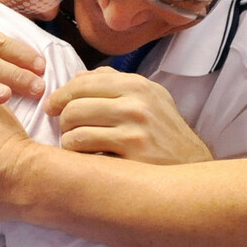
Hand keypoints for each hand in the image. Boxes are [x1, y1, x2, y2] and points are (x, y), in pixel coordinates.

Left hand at [45, 68, 212, 164]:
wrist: (193, 169)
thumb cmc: (165, 135)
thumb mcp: (149, 99)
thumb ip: (114, 83)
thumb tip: (78, 76)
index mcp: (137, 84)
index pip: (83, 82)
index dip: (61, 95)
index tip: (52, 107)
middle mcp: (136, 102)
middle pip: (74, 106)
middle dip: (62, 119)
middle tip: (66, 130)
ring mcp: (134, 129)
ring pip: (74, 129)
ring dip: (67, 140)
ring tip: (76, 147)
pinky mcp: (130, 156)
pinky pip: (84, 151)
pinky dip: (76, 156)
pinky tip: (86, 160)